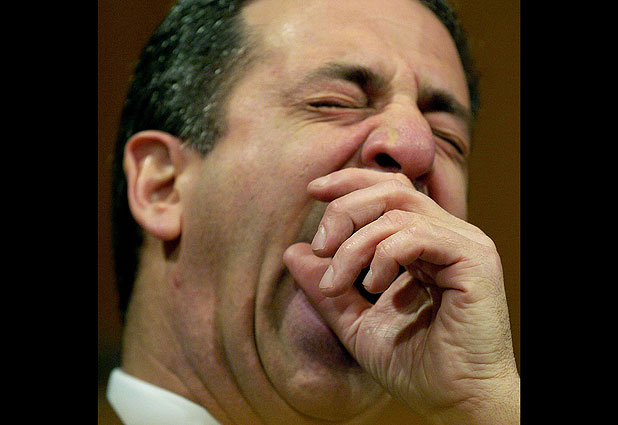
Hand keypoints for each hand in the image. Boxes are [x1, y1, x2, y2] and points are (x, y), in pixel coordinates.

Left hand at [283, 169, 518, 424]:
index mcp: (424, 244)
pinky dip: (384, 254)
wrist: (455, 403)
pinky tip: (374, 285)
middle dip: (344, 210)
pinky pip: (417, 234)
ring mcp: (463, 244)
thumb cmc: (414, 365)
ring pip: (398, 210)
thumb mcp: (355, 322)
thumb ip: (327, 287)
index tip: (313, 190)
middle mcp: (446, 236)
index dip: (350, 182)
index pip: (388, 190)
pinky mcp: (473, 259)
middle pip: (390, 190)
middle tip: (321, 245)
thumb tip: (294, 251)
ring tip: (339, 281)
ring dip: (355, 244)